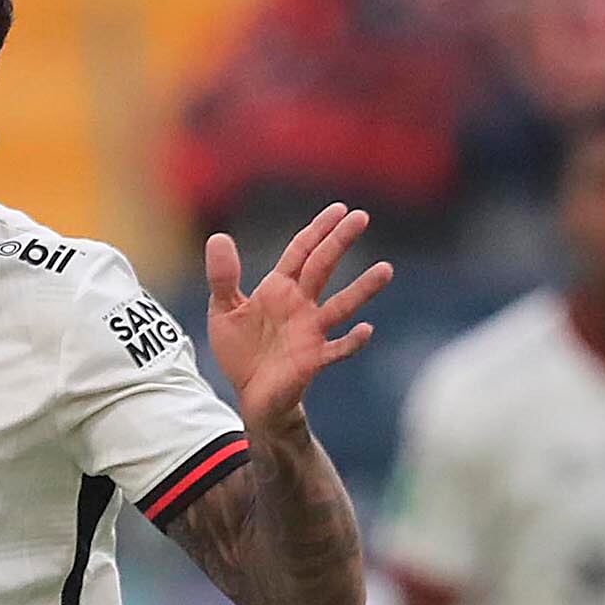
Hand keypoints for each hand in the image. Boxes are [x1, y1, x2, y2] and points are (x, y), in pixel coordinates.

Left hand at [204, 203, 393, 436]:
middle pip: (323, 267)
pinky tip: (365, 329)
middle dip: (340, 242)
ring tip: (385, 270)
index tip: (339, 209)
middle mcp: (300, 304)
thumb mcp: (223, 310)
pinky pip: (336, 349)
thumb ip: (222, 277)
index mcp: (279, 288)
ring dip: (362, 289)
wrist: (250, 395)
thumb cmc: (241, 351)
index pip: (302, 252)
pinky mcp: (313, 359)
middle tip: (362, 217)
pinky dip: (350, 341)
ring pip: (340, 305)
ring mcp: (310, 331)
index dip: (318, 230)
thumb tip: (219, 237)